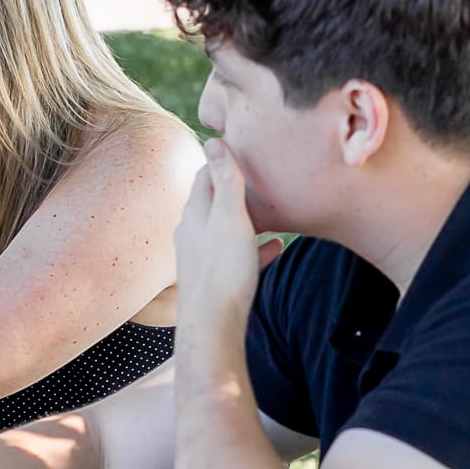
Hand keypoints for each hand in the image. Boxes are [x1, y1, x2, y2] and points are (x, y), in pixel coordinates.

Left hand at [174, 139, 278, 325]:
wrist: (212, 327)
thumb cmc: (222, 270)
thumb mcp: (229, 217)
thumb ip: (225, 181)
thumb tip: (214, 141)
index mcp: (195, 213)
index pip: (206, 174)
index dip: (225, 159)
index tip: (247, 147)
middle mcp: (192, 232)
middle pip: (215, 200)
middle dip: (238, 186)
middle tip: (264, 174)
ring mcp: (202, 256)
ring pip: (227, 227)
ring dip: (248, 216)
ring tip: (273, 207)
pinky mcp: (215, 278)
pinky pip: (237, 255)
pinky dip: (255, 246)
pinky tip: (276, 246)